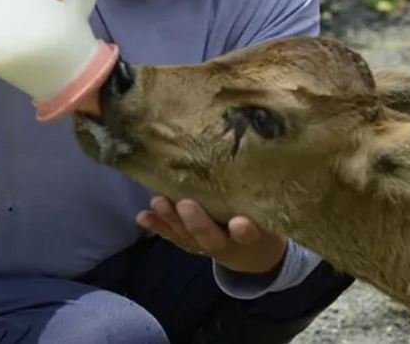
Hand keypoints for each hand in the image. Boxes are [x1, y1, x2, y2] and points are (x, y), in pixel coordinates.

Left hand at [137, 196, 286, 274]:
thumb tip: (252, 153)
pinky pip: (172, 236)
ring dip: (171, 220)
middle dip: (197, 222)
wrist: (251, 255)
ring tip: (158, 202)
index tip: (240, 223)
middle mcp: (228, 244)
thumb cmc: (260, 218)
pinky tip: (142, 217)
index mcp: (253, 237)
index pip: (251, 235)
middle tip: (186, 204)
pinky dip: (157, 226)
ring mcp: (206, 245)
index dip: (244, 230)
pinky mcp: (190, 243)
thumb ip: (258, 192)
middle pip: (212, 238)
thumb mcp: (267, 210)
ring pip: (187, 236)